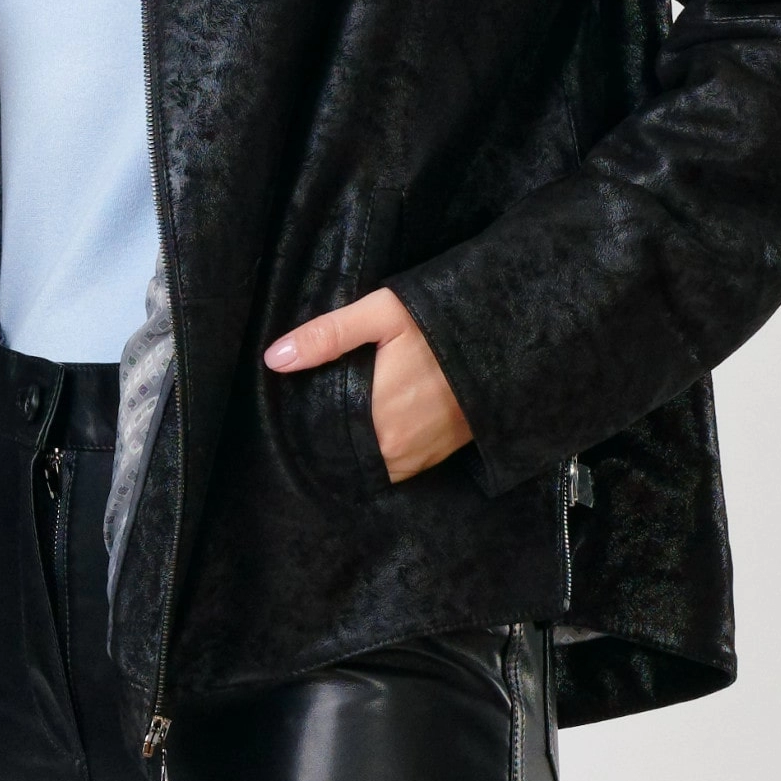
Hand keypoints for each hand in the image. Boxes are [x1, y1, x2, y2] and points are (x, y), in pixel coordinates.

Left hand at [263, 287, 471, 480]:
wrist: (506, 341)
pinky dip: (383, 451)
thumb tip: (275, 358)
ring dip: (358, 446)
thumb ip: (327, 336)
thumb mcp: (382, 314)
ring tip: (349, 416)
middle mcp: (396, 447)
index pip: (323, 435)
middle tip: (322, 406)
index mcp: (376, 416)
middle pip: (346, 450)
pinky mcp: (438, 457)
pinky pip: (396, 465)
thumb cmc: (439, 324)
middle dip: (331, 434)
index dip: (308, 423)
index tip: (298, 408)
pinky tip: (379, 426)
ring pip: (371, 462)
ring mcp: (420, 457)